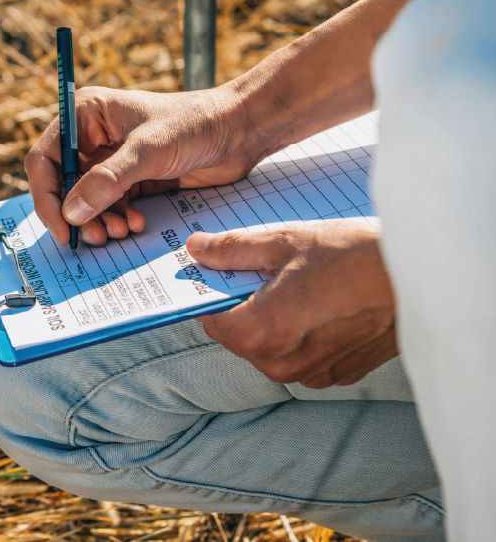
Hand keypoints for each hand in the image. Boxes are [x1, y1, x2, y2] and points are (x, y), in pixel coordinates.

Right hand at [24, 85, 262, 245]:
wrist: (239, 130)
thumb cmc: (195, 124)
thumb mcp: (148, 151)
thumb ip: (108, 181)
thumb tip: (70, 213)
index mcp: (85, 115)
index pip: (45, 158)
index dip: (47, 195)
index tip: (61, 227)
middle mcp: (92, 136)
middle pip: (62, 185)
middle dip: (75, 214)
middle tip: (93, 237)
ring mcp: (111, 160)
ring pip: (84, 201)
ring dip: (97, 221)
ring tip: (118, 233)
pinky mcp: (130, 179)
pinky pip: (108, 207)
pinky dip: (116, 220)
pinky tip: (135, 223)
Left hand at [186, 220, 397, 387]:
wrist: (419, 273)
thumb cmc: (353, 255)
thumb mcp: (283, 243)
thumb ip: (232, 250)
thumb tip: (197, 249)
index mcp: (261, 334)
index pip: (210, 319)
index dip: (211, 293)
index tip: (217, 273)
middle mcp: (282, 364)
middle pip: (239, 336)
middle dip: (242, 306)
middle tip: (263, 272)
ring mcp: (312, 373)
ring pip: (270, 348)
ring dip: (272, 321)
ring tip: (298, 286)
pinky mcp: (338, 373)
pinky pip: (302, 356)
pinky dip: (302, 334)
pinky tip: (321, 305)